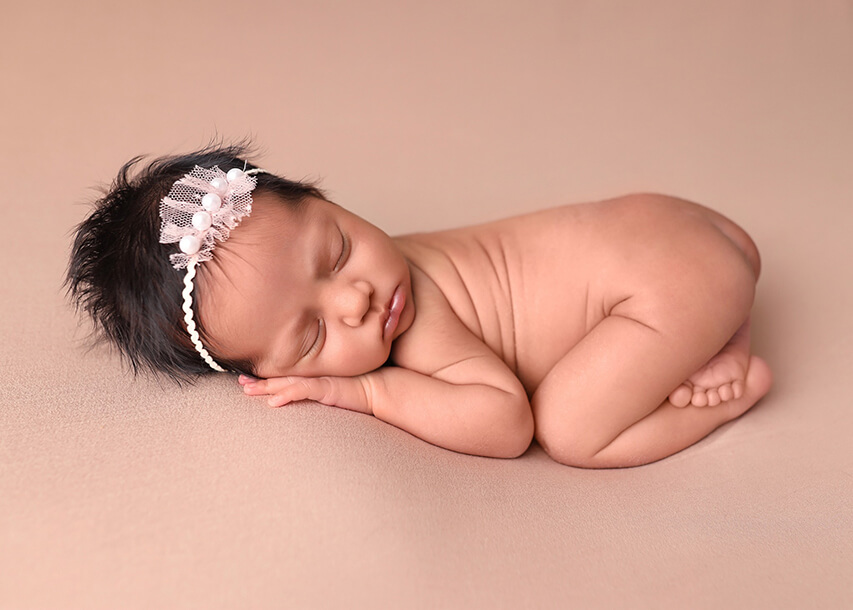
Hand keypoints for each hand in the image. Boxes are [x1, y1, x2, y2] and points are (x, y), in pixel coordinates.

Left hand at [239, 374, 371, 413]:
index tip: (248, 380)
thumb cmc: (360, 392)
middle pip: (280, 377)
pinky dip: (286, 395)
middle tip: (240, 382)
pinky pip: (302, 391)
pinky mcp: (326, 388)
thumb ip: (321, 394)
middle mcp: (313, 377)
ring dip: (265, 387)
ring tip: (247, 390)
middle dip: (258, 381)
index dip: (266, 378)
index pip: (285, 377)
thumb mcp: (336, 394)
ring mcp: (318, 381)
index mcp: (313, 378)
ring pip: (286, 382)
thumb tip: (311, 401)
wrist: (379, 389)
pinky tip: (273, 402)